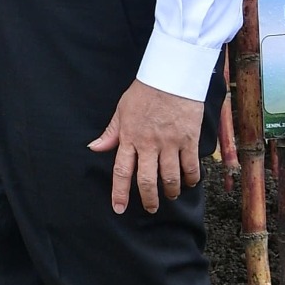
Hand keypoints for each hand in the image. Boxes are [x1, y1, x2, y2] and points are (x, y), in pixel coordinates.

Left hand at [88, 79, 203, 213]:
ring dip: (171, 191)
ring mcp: (170, 143)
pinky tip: (189, 182)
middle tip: (151, 208)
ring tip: (171, 195)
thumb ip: (110, 133)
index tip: (119, 208)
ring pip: (171, 178)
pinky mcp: (189, 140)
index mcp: (130, 136)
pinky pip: (191, 167)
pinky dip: (191, 179)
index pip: (122, 170)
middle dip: (149, 200)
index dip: (119, 192)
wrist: (170, 76)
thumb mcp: (122, 110)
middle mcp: (149, 143)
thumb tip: (94, 147)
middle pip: (148, 181)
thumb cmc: (143, 92)